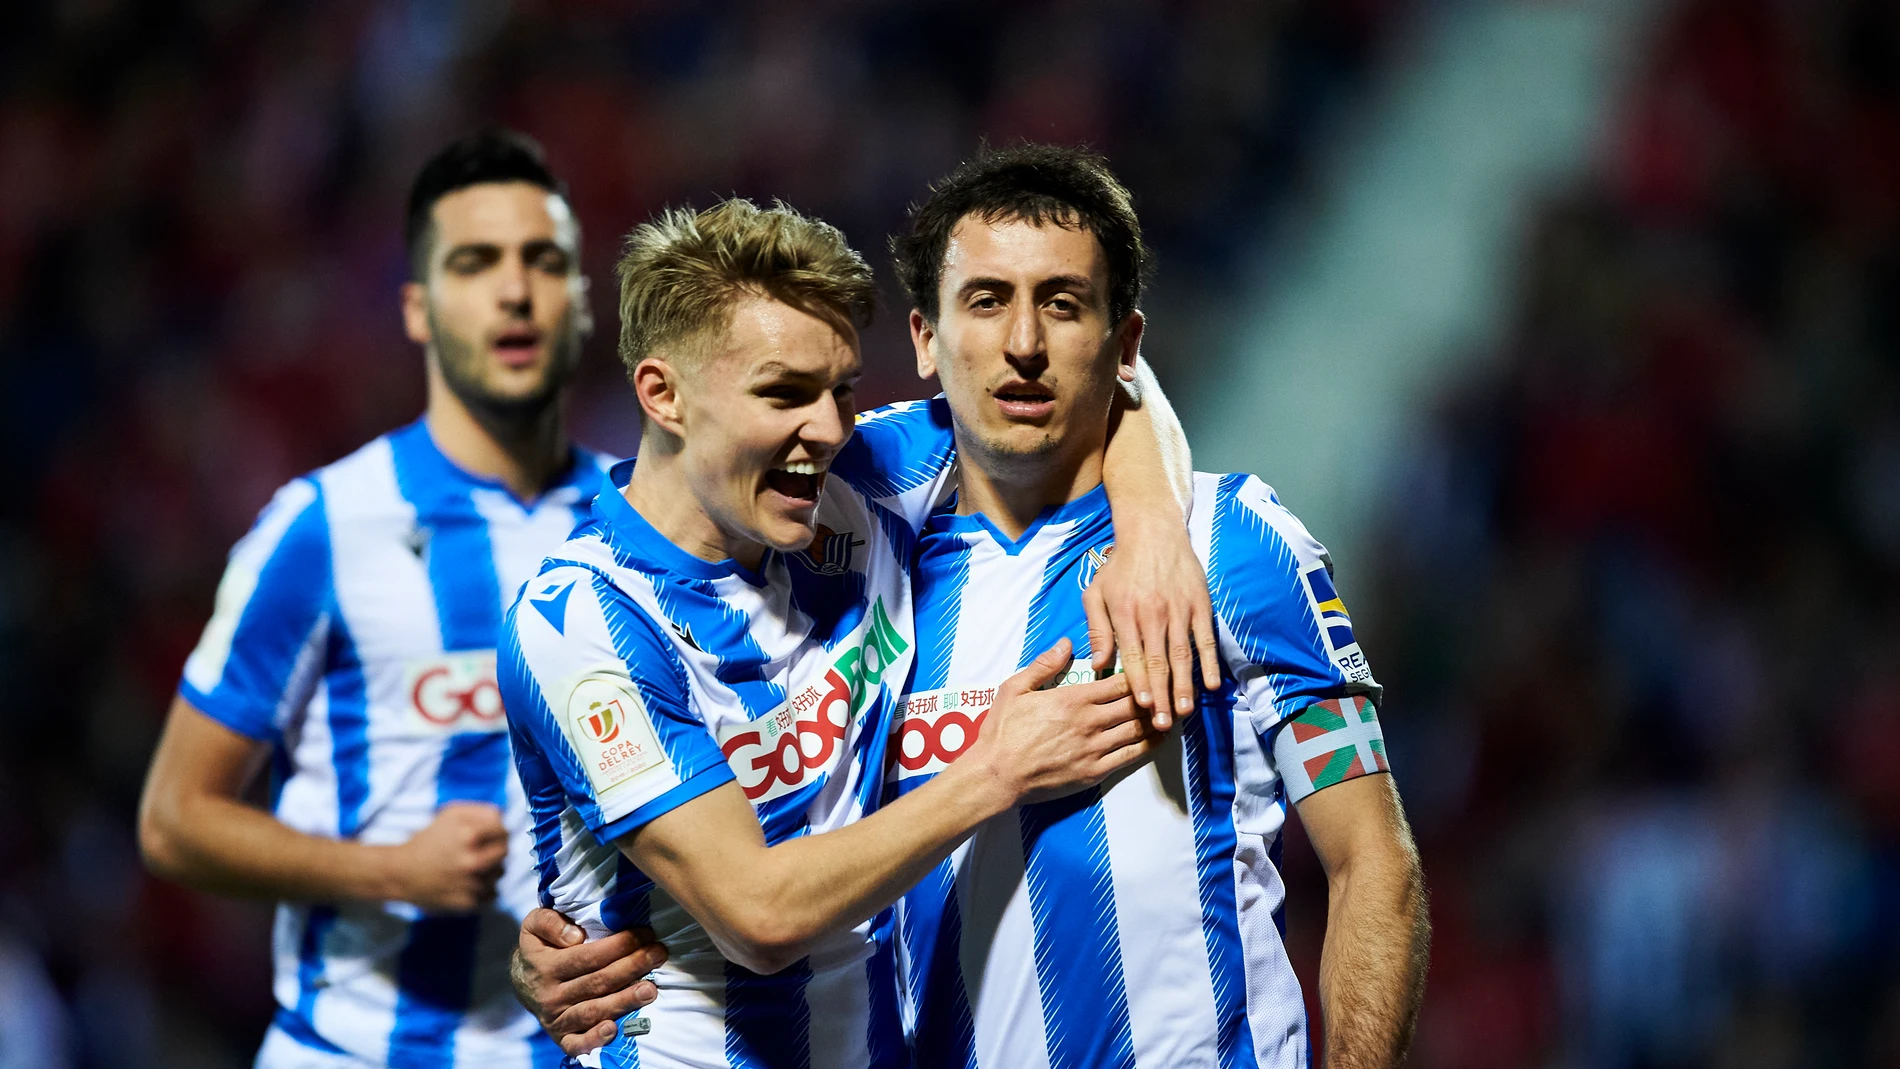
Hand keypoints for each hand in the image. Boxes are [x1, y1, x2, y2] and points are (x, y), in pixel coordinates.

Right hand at [385, 802, 508, 912]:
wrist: (402, 873)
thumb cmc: (428, 840)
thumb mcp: (451, 814)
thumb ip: (482, 811)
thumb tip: (505, 818)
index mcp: (469, 835)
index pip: (504, 831)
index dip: (497, 831)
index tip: (489, 834)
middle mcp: (473, 861)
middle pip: (505, 852)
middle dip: (496, 848)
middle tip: (480, 850)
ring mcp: (472, 884)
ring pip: (500, 873)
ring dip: (490, 868)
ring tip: (469, 866)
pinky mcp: (469, 903)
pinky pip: (492, 893)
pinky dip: (483, 887)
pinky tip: (467, 882)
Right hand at [512, 907, 668, 1054]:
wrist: (520, 982)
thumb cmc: (539, 948)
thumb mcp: (533, 926)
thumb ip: (549, 922)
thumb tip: (575, 936)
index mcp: (547, 967)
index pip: (588, 957)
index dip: (619, 945)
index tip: (644, 934)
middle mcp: (551, 995)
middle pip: (597, 982)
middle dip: (632, 967)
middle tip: (658, 954)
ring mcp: (556, 1019)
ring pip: (594, 1011)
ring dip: (624, 1001)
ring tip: (651, 989)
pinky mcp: (561, 1037)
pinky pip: (576, 1044)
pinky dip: (594, 1039)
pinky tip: (613, 1030)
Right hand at [965, 638, 1159, 804]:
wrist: (997, 775)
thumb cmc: (1002, 731)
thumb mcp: (1015, 688)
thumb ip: (1044, 665)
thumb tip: (1066, 643)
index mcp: (1073, 699)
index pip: (1118, 682)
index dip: (1139, 673)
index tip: (1149, 666)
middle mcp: (1090, 722)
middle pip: (1134, 704)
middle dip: (1155, 693)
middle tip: (1172, 686)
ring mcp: (1095, 748)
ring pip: (1137, 729)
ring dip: (1157, 718)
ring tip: (1173, 709)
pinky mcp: (1095, 771)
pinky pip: (1131, 755)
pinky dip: (1150, 745)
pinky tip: (1161, 738)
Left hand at [1083, 518, 1219, 730]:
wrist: (1153, 531)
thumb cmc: (1120, 566)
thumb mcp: (1096, 593)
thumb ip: (1097, 629)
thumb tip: (1098, 664)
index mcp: (1126, 613)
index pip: (1133, 656)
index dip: (1139, 683)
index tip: (1143, 707)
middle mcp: (1153, 614)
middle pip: (1158, 662)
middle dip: (1162, 694)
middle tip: (1163, 723)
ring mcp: (1179, 610)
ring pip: (1182, 655)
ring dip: (1185, 685)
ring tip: (1184, 711)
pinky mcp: (1199, 605)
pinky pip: (1205, 639)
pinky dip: (1209, 662)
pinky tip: (1212, 684)